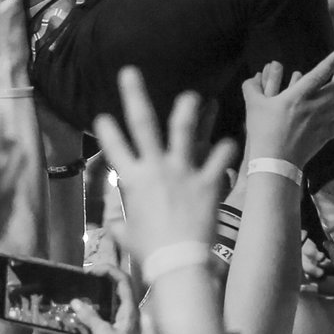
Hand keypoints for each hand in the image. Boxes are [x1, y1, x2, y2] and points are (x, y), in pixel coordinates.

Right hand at [92, 68, 236, 260]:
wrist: (179, 262)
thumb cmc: (149, 252)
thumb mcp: (127, 235)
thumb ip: (118, 223)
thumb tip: (110, 224)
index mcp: (133, 179)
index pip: (114, 147)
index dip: (107, 129)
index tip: (102, 115)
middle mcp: (156, 168)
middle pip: (143, 124)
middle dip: (135, 94)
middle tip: (130, 72)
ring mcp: (183, 172)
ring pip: (184, 131)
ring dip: (187, 110)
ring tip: (192, 95)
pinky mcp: (207, 182)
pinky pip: (219, 160)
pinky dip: (225, 151)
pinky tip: (231, 141)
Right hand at [241, 50, 333, 170]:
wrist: (275, 162)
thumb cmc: (262, 131)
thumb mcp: (253, 106)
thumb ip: (251, 88)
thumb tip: (252, 78)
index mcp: (298, 96)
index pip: (320, 74)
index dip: (331, 61)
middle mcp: (314, 107)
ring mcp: (322, 122)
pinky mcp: (324, 137)